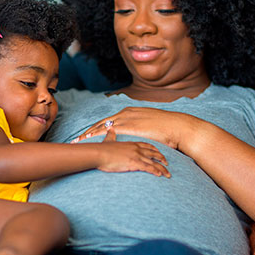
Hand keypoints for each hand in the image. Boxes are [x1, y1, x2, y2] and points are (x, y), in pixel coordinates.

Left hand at [72, 107, 195, 149]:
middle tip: (77, 139)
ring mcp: (127, 118)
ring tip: (78, 141)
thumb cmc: (167, 129)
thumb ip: (142, 128)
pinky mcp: (129, 126)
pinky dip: (97, 136)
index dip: (98, 128)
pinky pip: (108, 131)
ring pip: (101, 126)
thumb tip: (139, 135)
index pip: (110, 121)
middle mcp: (126, 113)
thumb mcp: (151, 126)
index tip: (88, 134)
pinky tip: (89, 141)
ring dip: (89, 134)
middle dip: (89, 131)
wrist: (177, 127)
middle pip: (102, 123)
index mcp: (130, 112)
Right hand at [96, 128, 169, 176]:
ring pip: (153, 162)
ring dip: (162, 168)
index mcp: (131, 143)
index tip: (159, 153)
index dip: (154, 149)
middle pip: (153, 153)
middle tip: (167, 163)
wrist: (98, 153)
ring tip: (167, 174)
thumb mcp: (108, 140)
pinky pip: (148, 168)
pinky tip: (160, 175)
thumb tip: (110, 129)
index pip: (147, 145)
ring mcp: (136, 156)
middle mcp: (136, 149)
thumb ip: (111, 135)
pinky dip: (155, 171)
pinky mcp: (134, 163)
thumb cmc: (102, 149)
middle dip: (162, 158)